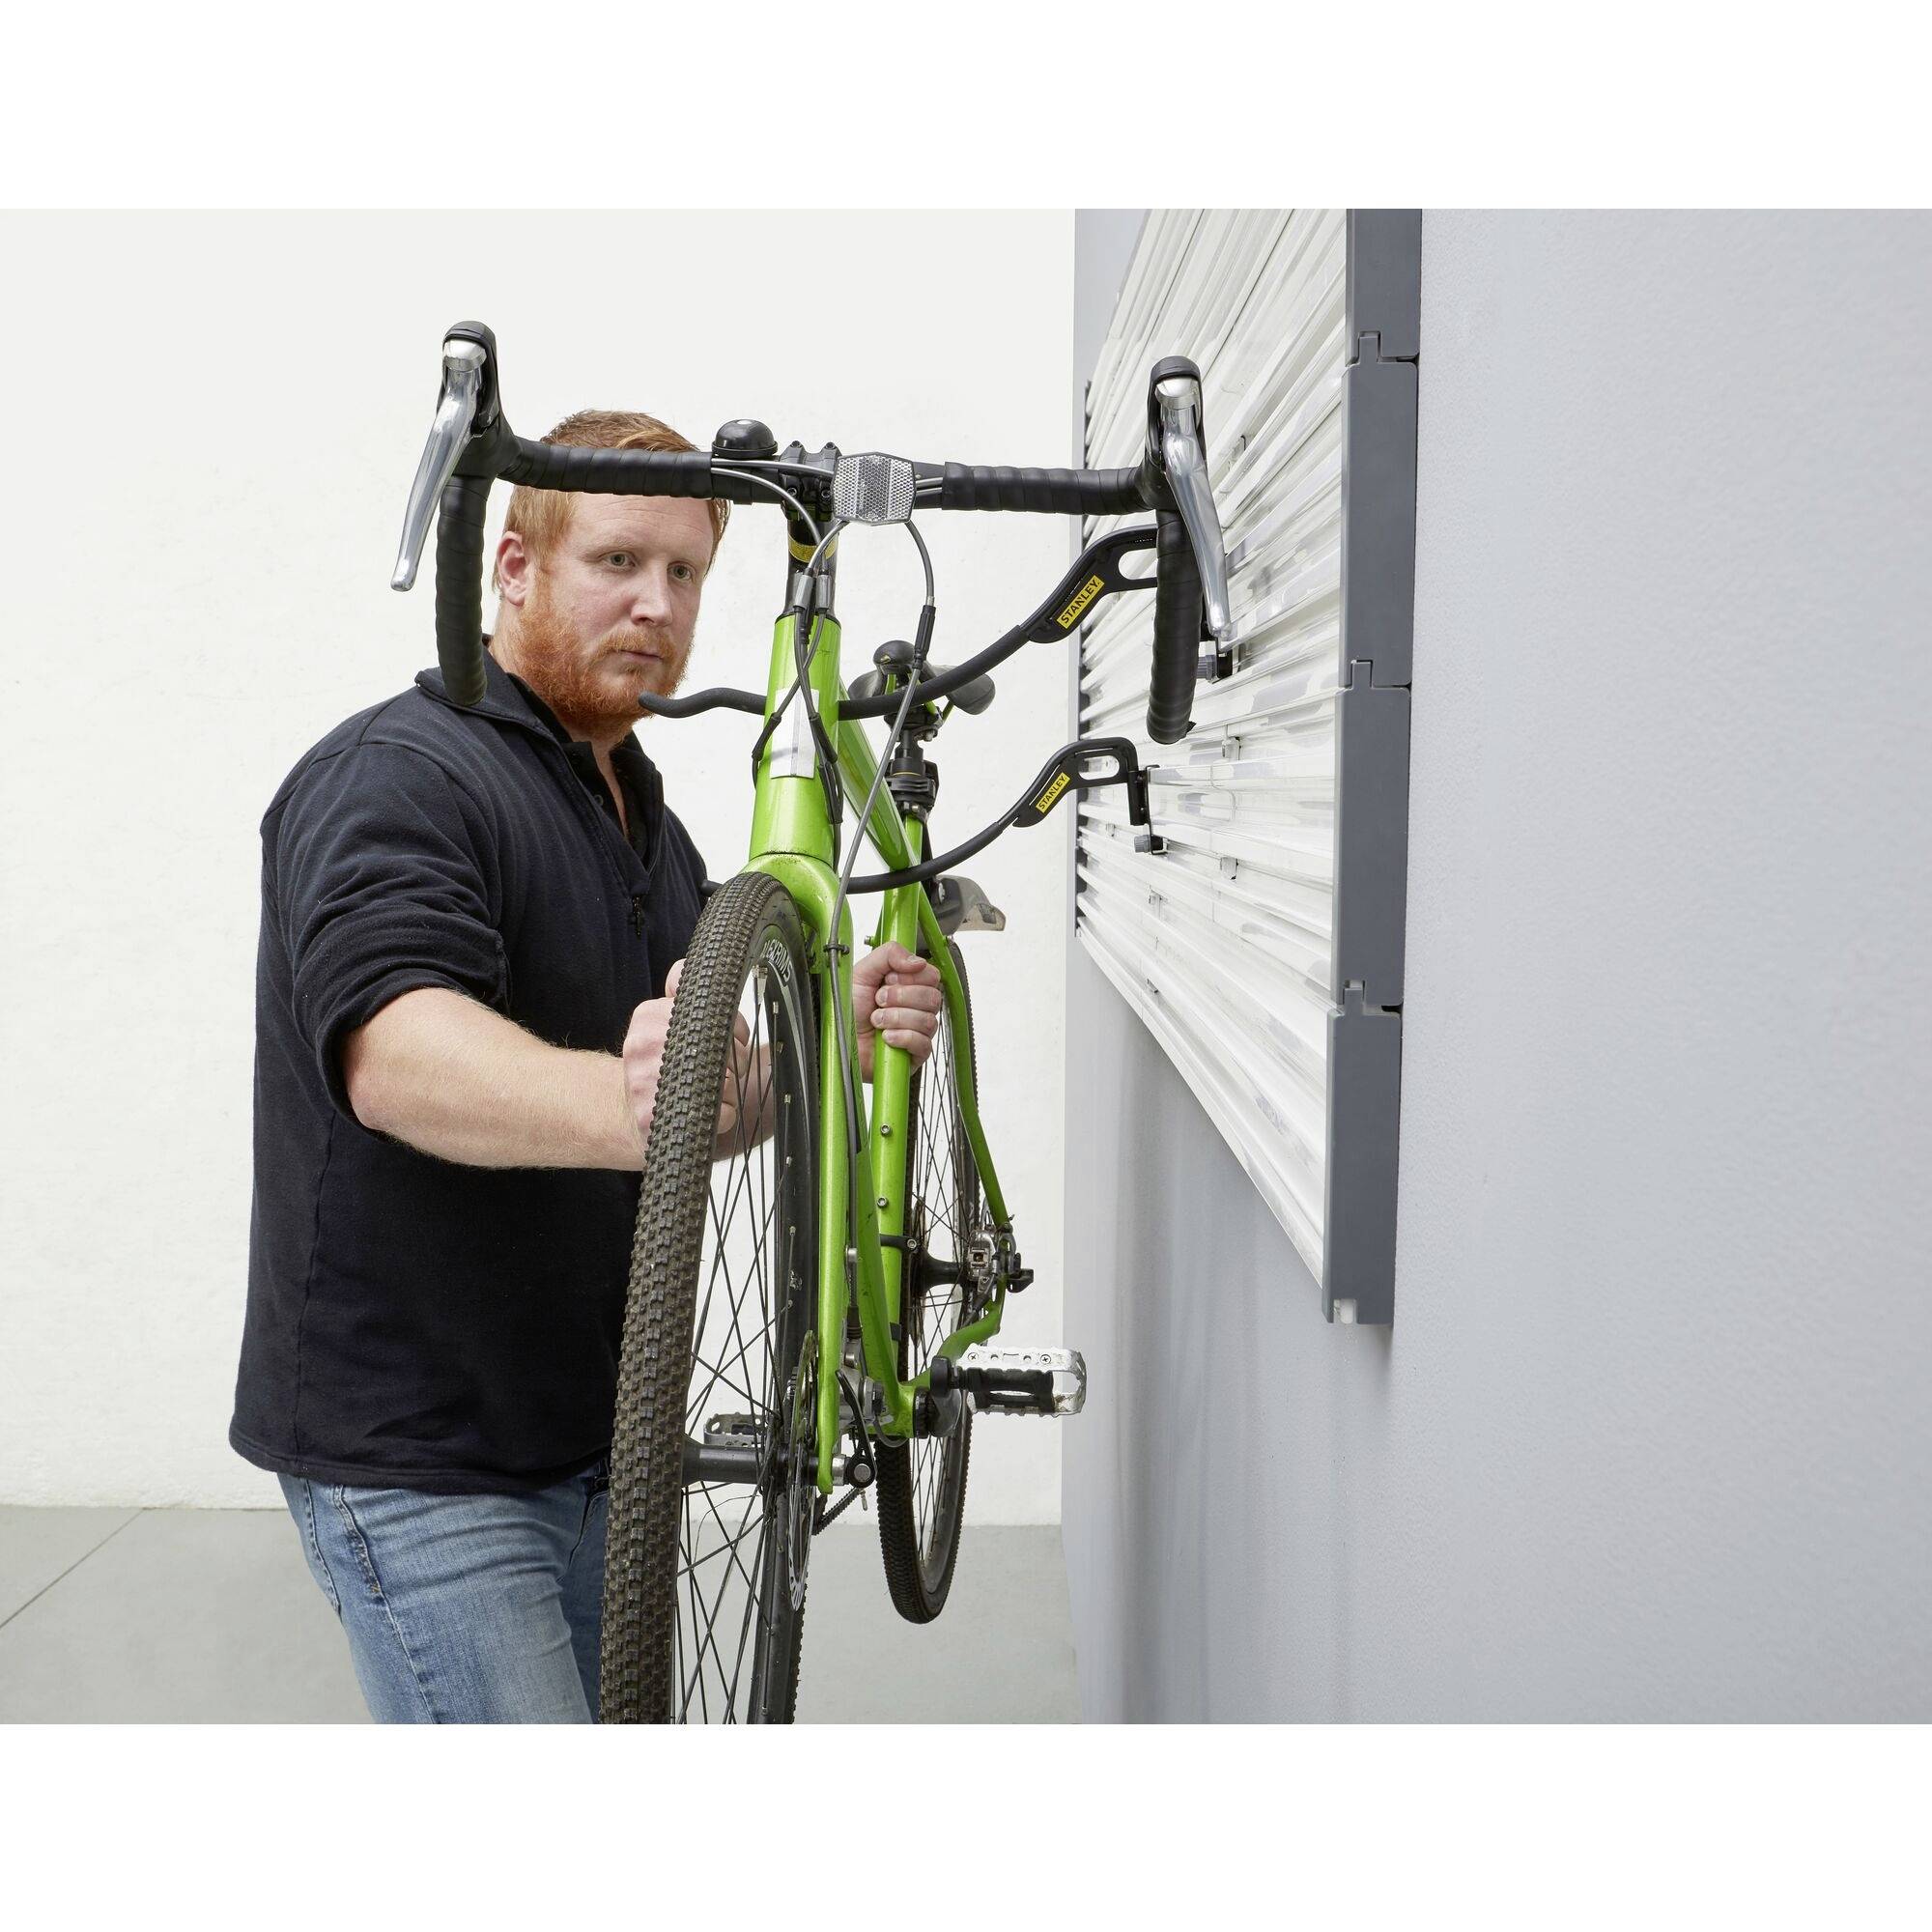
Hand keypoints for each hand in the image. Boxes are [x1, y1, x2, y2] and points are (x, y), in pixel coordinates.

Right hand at [623, 961, 765, 1163]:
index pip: (711, 1008)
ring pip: (723, 1081)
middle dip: (737, 1059)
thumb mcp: (666, 1020)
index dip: (734, 1026)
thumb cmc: (663, 1064)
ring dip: (730, 1089)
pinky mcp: (652, 1118)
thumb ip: (683, 992)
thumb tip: (686, 974)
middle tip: (727, 1068)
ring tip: (712, 1091)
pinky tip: (706, 1113)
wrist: (629, 1111)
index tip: (734, 1037)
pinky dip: (724, 1116)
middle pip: (721, 1045)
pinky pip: (718, 1113)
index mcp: (648, 1016)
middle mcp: (641, 1045)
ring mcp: (644, 1082)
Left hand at [851, 941, 943, 1077]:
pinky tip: (886, 1037)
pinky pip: (923, 1043)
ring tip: (877, 1020)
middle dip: (901, 998)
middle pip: (933, 997)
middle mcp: (916, 1007)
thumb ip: (888, 955)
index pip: (931, 975)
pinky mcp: (916, 1053)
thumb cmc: (848, 1011)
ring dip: (897, 1018)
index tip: (888, 980)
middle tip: (879, 1001)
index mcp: (908, 986)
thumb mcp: (862, 973)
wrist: (838, 1041)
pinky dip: (902, 1038)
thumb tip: (917, 961)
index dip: (910, 977)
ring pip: (928, 1020)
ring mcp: (918, 1030)